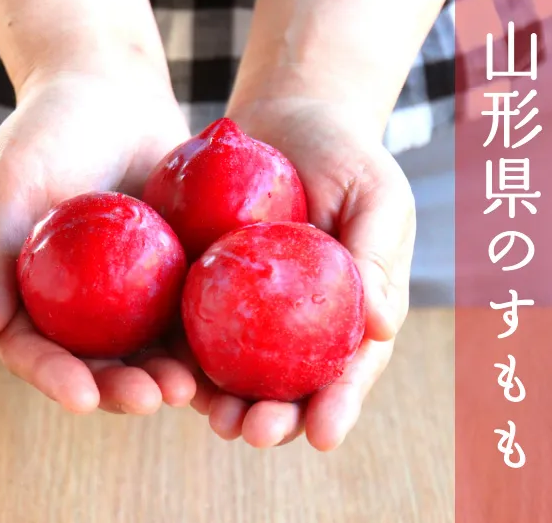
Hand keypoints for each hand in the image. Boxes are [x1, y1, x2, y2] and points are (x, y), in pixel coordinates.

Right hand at [0, 71, 196, 414]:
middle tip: (150, 399)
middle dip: (120, 387)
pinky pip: (189, 311)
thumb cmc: (48, 130)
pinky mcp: (173, 275)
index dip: (55, 378)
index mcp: (29, 293)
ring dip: (166, 374)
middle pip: (97, 361)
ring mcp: (128, 293)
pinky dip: (203, 337)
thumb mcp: (10, 187)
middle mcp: (78, 304)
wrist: (112, 90)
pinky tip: (221, 355)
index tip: (81, 398)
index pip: (35, 349)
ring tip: (187, 387)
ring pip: (147, 347)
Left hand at [189, 99, 415, 450]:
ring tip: (215, 419)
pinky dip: (185, 355)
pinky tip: (171, 372)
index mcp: (350, 311)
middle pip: (290, 384)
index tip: (324, 434)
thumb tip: (380, 326)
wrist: (286, 118)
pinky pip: (195, 327)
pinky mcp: (208, 288)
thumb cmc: (344, 155)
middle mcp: (300, 323)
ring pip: (240, 370)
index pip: (349, 368)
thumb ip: (378, 254)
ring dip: (227, 402)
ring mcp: (251, 311)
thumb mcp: (376, 195)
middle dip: (276, 419)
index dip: (338, 405)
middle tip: (256, 433)